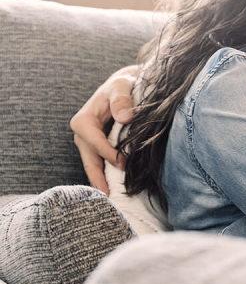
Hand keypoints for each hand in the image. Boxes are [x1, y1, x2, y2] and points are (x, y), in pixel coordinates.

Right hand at [69, 65, 139, 193]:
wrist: (124, 84)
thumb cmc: (123, 84)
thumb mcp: (122, 85)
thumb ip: (122, 99)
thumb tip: (125, 116)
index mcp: (83, 119)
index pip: (94, 142)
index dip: (107, 153)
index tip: (123, 164)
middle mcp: (81, 132)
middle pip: (88, 158)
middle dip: (97, 177)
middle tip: (107, 196)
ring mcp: (87, 141)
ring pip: (92, 163)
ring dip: (100, 180)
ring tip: (109, 198)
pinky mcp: (96, 145)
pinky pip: (99, 162)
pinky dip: (104, 174)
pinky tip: (112, 188)